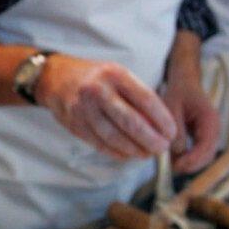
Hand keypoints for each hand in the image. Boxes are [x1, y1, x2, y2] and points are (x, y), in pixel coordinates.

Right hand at [35, 55, 176, 159]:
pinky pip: (101, 144)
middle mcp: (98, 90)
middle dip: (151, 139)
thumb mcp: (117, 74)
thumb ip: (137, 95)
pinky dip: (118, 152)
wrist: (56, 78)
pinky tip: (130, 154)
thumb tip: (162, 124)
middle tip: (163, 148)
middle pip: (131, 122)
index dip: (162, 119)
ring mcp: (84, 109)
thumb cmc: (95, 78)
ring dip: (136, 150)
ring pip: (115, 137)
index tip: (172, 132)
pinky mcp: (75, 125)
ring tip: (148, 154)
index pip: (145, 100)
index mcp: (114, 74)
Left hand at [161, 72, 220, 173]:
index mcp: (209, 119)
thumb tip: (178, 152)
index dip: (192, 158)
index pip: (205, 145)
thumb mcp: (172, 107)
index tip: (176, 165)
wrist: (185, 84)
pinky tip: (174, 158)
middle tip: (171, 167)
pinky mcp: (204, 138)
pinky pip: (200, 153)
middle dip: (191, 164)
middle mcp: (214, 129)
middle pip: (208, 155)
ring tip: (170, 163)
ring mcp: (211, 134)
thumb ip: (176, 129)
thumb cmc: (178, 93)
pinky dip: (188, 158)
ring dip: (189, 163)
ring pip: (204, 157)